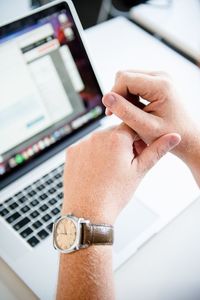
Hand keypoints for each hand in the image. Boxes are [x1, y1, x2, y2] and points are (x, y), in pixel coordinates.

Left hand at [62, 123, 179, 223]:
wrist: (87, 212)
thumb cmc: (114, 194)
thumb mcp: (139, 171)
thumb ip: (156, 150)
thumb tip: (173, 136)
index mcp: (117, 138)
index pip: (133, 128)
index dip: (137, 141)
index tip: (137, 154)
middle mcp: (97, 136)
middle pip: (116, 133)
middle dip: (123, 145)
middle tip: (125, 165)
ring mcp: (82, 143)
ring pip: (100, 140)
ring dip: (107, 148)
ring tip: (109, 170)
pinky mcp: (71, 152)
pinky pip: (86, 147)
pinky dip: (92, 154)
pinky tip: (96, 170)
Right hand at [102, 70, 199, 165]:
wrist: (187, 136)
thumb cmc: (168, 135)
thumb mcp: (145, 127)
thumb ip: (125, 112)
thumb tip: (106, 97)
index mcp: (160, 85)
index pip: (124, 78)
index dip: (113, 94)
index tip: (111, 113)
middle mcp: (161, 75)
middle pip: (124, 75)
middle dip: (118, 95)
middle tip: (120, 115)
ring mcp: (160, 77)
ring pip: (127, 78)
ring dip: (123, 96)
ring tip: (130, 114)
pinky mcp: (157, 81)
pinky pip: (134, 82)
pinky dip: (130, 96)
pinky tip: (135, 110)